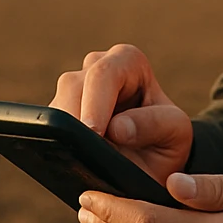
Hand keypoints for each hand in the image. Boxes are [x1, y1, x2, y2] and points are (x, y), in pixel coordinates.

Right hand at [50, 43, 191, 182]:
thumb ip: (154, 124)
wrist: (153, 160)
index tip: (94, 134)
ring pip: (56, 106)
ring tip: (77, 160)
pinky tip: (66, 161)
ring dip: (63, 134)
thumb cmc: (166, 139)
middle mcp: (97, 67)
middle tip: (80, 153)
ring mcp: (74, 89)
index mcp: (128, 61)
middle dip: (75, 120)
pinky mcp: (59, 113)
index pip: (104, 74)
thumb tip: (117, 127)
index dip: (95, 103)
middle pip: (73, 86)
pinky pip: (48, 126)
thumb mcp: (175, 132)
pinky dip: (56, 144)